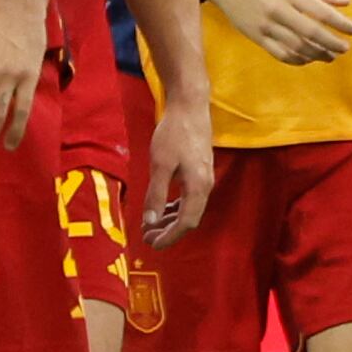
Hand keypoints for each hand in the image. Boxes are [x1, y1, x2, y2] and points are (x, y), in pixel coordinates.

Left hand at [140, 93, 214, 248]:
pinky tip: (162, 209)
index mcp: (198, 187)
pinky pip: (189, 198)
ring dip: (170, 220)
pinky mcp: (199, 171)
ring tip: (151, 226)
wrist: (190, 107)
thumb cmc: (174, 134)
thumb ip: (156, 195)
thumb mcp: (160, 165)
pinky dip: (175, 207)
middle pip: (189, 219)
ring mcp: (204, 178)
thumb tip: (151, 222)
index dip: (169, 237)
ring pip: (189, 209)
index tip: (152, 245)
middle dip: (168, 231)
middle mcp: (205, 186)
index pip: (186, 223)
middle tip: (146, 237)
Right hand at [201, 0, 351, 62]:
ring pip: (297, 46)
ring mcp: (266, 26)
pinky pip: (280, 54)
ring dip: (318, 54)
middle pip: (311, 32)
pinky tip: (309, 58)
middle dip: (332, 43)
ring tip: (331, 56)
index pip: (320, 11)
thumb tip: (346, 3)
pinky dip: (298, 60)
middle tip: (345, 48)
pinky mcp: (257, 37)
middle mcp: (278, 10)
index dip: (340, 23)